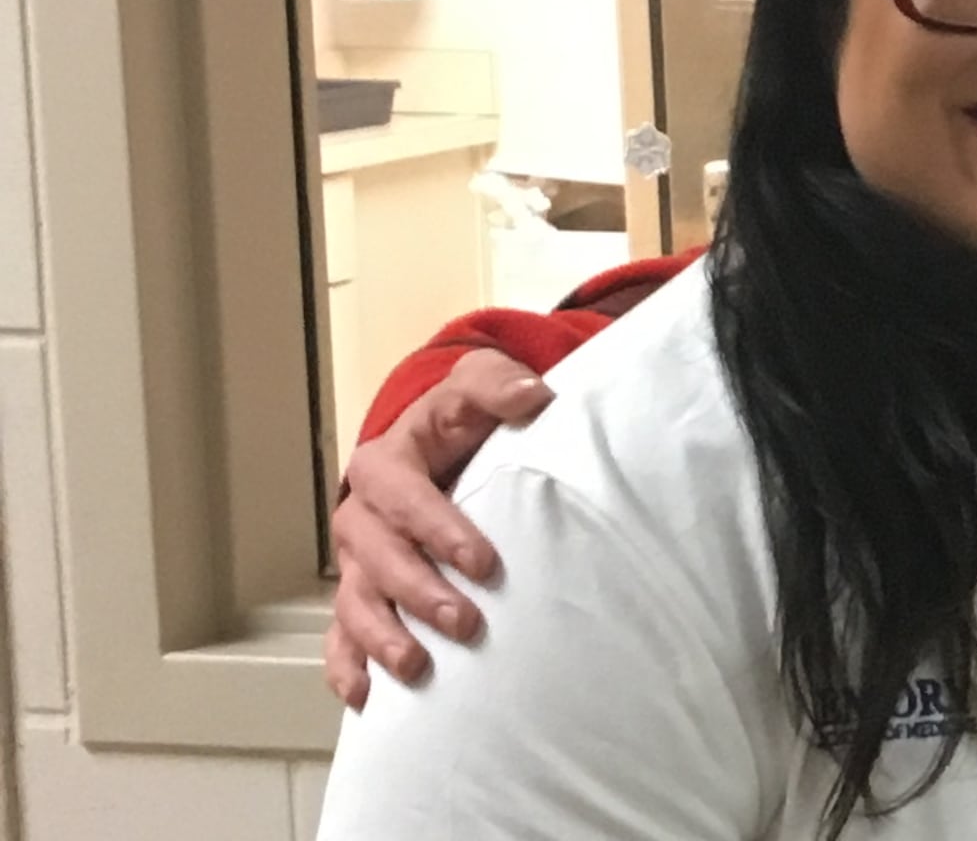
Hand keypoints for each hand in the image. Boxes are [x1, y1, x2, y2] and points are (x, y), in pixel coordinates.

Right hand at [322, 349, 551, 707]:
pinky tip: (367, 699)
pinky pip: (339, 636)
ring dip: (381, 639)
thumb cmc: (461, 417)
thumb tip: (531, 395)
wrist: (437, 441)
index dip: (441, 530)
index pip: (406, 500)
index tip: (484, 562)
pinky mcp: (358, 594)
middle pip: (380, 560)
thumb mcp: (476, 383)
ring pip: (355, 604)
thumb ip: (498, 384)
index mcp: (384, 465)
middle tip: (466, 624)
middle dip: (420, 594)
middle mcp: (360, 518)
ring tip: (416, 670)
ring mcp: (355, 562)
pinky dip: (346, 667)